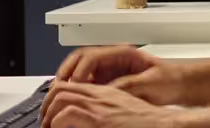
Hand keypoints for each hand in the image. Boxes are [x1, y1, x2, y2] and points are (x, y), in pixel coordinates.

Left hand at [41, 81, 176, 127]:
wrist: (164, 124)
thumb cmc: (148, 121)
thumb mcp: (123, 111)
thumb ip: (105, 112)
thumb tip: (91, 121)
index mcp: (106, 92)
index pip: (72, 85)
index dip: (56, 97)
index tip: (51, 113)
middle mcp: (100, 95)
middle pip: (62, 87)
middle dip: (47, 104)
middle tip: (45, 121)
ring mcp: (99, 106)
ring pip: (60, 97)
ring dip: (49, 113)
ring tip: (48, 127)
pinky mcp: (100, 119)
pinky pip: (67, 114)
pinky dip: (57, 123)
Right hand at [49, 47, 185, 113]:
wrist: (181, 85)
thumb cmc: (170, 80)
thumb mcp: (149, 83)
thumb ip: (126, 85)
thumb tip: (104, 91)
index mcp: (122, 53)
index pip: (90, 56)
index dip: (79, 71)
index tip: (74, 85)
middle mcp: (112, 59)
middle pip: (79, 60)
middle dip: (65, 73)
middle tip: (57, 90)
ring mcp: (109, 70)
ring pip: (79, 72)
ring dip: (67, 82)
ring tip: (59, 97)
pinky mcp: (108, 83)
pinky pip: (86, 84)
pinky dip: (76, 91)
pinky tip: (73, 102)